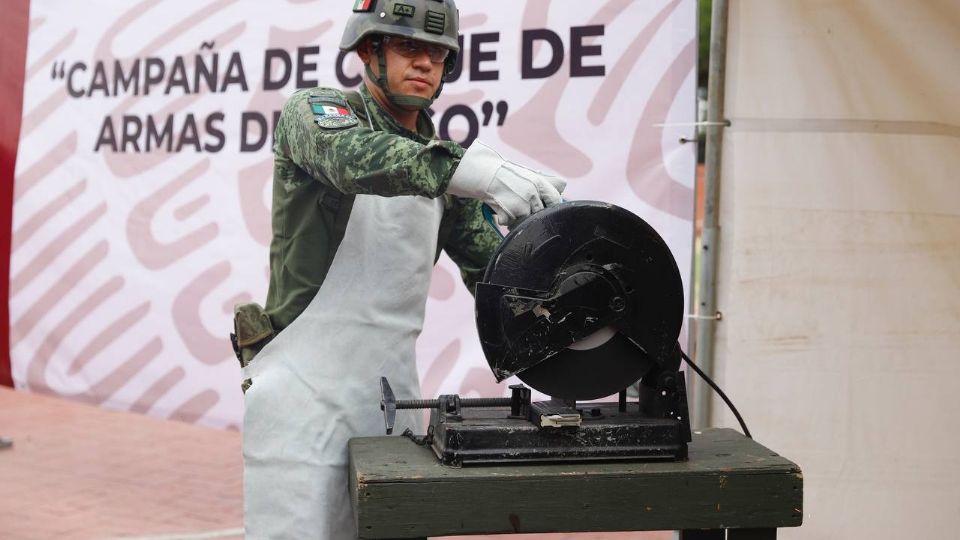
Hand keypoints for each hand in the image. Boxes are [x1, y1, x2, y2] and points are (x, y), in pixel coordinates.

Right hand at [447, 140, 565, 225]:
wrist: (485, 174)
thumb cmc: (509, 176)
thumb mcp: (530, 175)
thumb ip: (547, 182)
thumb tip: (563, 186)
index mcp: (540, 183)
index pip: (555, 200)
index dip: (551, 207)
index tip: (545, 210)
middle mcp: (533, 194)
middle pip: (540, 214)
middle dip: (531, 214)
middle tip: (521, 209)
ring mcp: (521, 204)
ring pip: (526, 220)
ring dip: (517, 218)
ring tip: (510, 208)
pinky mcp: (509, 212)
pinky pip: (510, 223)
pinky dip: (505, 220)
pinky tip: (501, 210)